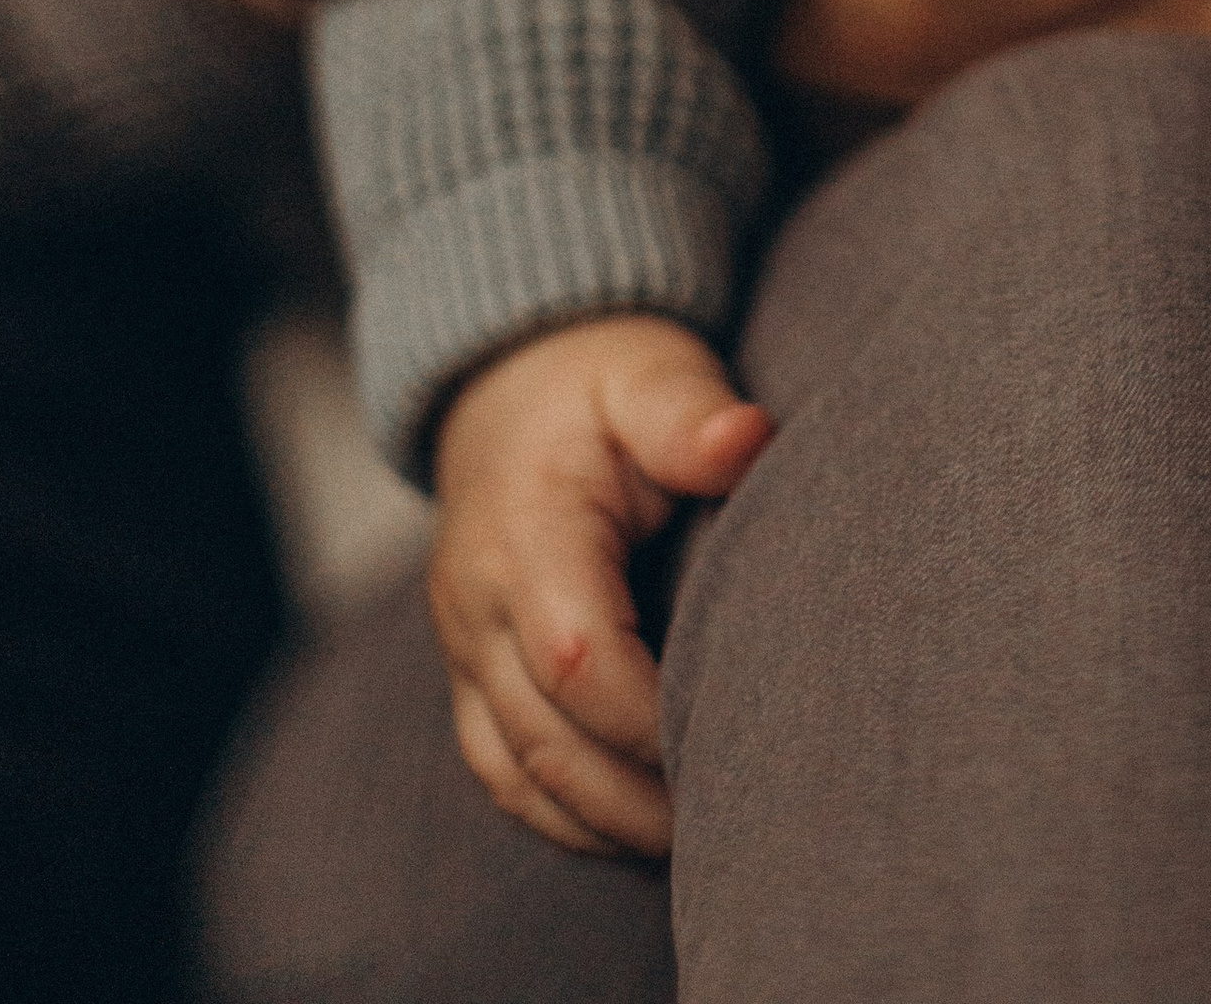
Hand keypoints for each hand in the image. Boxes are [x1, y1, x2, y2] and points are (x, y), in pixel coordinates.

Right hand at [430, 315, 771, 855]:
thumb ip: (686, 410)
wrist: (510, 387)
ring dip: (602, 823)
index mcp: (527, 532)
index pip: (575, 656)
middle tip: (733, 821)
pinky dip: (563, 815)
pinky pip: (501, 770)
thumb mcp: (646, 370)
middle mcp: (478, 604)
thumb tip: (745, 441)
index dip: (648, 716)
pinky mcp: (471, 675)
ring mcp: (465, 648)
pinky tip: (635, 830)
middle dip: (635, 798)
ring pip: (516, 773)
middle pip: (544, 738)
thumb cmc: (597, 384)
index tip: (731, 734)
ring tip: (698, 841)